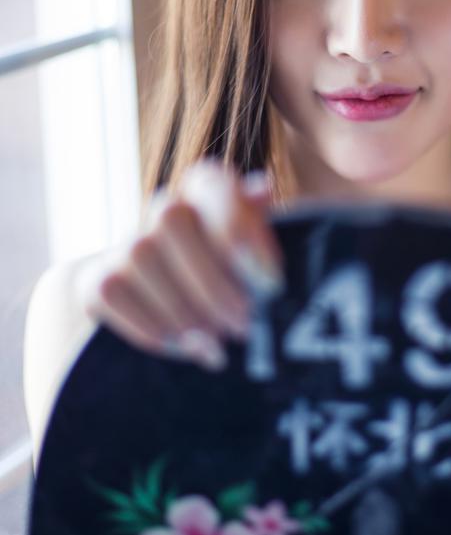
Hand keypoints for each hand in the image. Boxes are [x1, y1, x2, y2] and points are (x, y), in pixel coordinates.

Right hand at [78, 159, 284, 369]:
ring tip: (217, 345)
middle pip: (170, 219)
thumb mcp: (260, 254)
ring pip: (139, 256)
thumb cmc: (238, 280)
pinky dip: (150, 326)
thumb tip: (259, 190)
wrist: (186, 308)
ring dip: (182, 309)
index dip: (238, 228)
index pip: (212, 185)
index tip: (269, 281)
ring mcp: (127, 244)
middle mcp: (165, 208)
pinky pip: (111, 292)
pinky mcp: (97, 280)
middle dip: (210, 281)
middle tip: (243, 325)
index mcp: (208, 192)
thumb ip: (261, 228)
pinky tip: (185, 349)